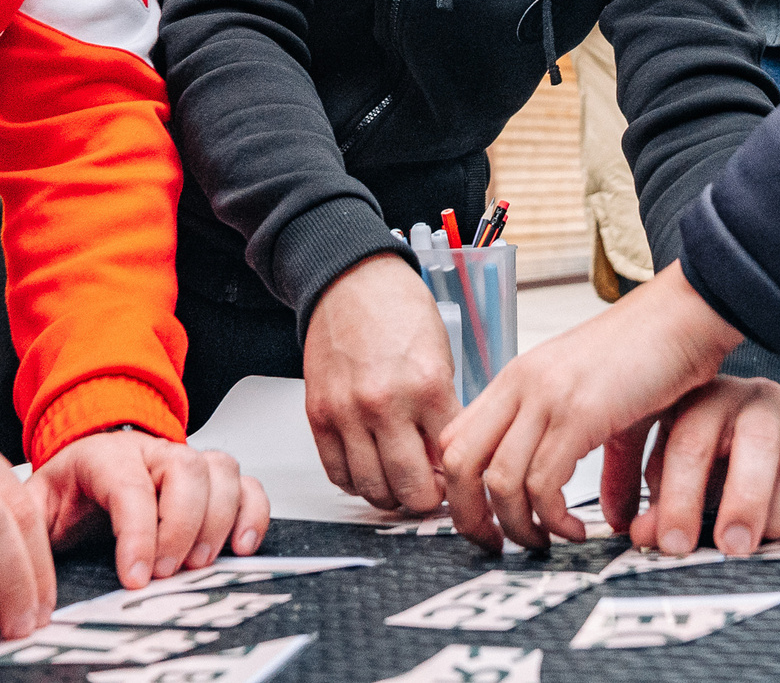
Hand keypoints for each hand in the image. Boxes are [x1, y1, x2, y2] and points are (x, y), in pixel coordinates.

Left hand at [29, 430, 268, 591]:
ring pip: (221, 472)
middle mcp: (152, 451)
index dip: (137, 533)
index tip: (135, 577)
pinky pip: (247, 486)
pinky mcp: (212, 482)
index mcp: (104, 455)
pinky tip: (240, 545)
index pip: (130, 485)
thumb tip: (24, 560)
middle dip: (180, 529)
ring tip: (198, 563)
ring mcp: (186, 462)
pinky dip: (252, 514)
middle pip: (185, 471)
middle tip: (166, 573)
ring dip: (218, 521)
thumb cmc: (68, 493)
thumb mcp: (36, 506)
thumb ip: (31, 525)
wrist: (87, 476)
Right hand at [303, 252, 458, 513]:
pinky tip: (370, 470)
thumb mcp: (441, 358)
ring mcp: (347, 412)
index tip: (461, 479)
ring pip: (372, 489)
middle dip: (427, 498)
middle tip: (433, 490)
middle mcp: (385, 403)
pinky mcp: (318, 414)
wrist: (351, 281)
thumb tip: (450, 462)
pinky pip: (336, 473)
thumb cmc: (400, 311)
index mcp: (427, 386)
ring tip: (402, 481)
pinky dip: (356, 482)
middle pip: (411, 489)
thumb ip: (445, 412)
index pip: (452, 462)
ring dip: (391, 495)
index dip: (461, 477)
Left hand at [442, 261, 779, 554]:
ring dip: (518, 526)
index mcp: (517, 379)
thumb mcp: (604, 406)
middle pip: (458, 462)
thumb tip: (607, 515)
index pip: (454, 438)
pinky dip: (554, 518)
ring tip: (546, 542)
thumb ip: (597, 460)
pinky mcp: (578, 412)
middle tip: (499, 546)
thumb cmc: (651, 352)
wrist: (686, 314)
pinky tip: (577, 528)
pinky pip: (543, 484)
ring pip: (498, 480)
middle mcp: (520, 384)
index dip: (458, 487)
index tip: (484, 520)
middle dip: (471, 516)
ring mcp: (546, 396)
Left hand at [619, 376, 779, 557]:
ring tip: (756, 543)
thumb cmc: (697, 442)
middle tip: (731, 547)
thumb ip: (654, 500)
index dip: (681, 500)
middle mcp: (754, 401)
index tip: (675, 544)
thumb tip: (643, 536)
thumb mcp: (664, 461)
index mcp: (705, 398)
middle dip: (744, 504)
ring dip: (776, 517)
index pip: (691, 445)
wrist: (740, 415)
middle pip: (757, 445)